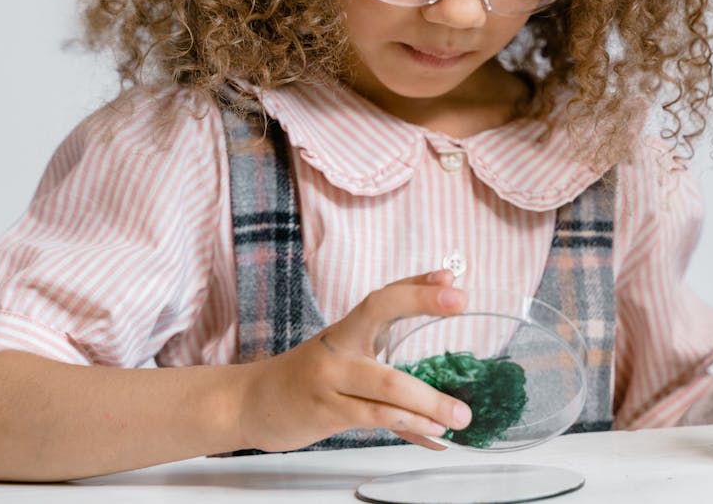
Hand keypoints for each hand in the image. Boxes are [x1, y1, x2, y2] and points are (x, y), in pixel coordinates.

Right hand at [237, 270, 473, 451]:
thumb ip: (391, 333)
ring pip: (385, 384)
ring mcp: (329, 380)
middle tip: (462, 302)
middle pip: (381, 313)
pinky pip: (375, 419)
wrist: (251, 402)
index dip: (416, 284)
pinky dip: (409, 428)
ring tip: (459, 415)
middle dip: (423, 303)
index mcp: (345, 329)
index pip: (383, 295)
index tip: (450, 278)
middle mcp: (337, 347)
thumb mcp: (345, 350)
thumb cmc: (310, 375)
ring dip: (428, 401)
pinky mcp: (325, 413)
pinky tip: (433, 434)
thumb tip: (442, 301)